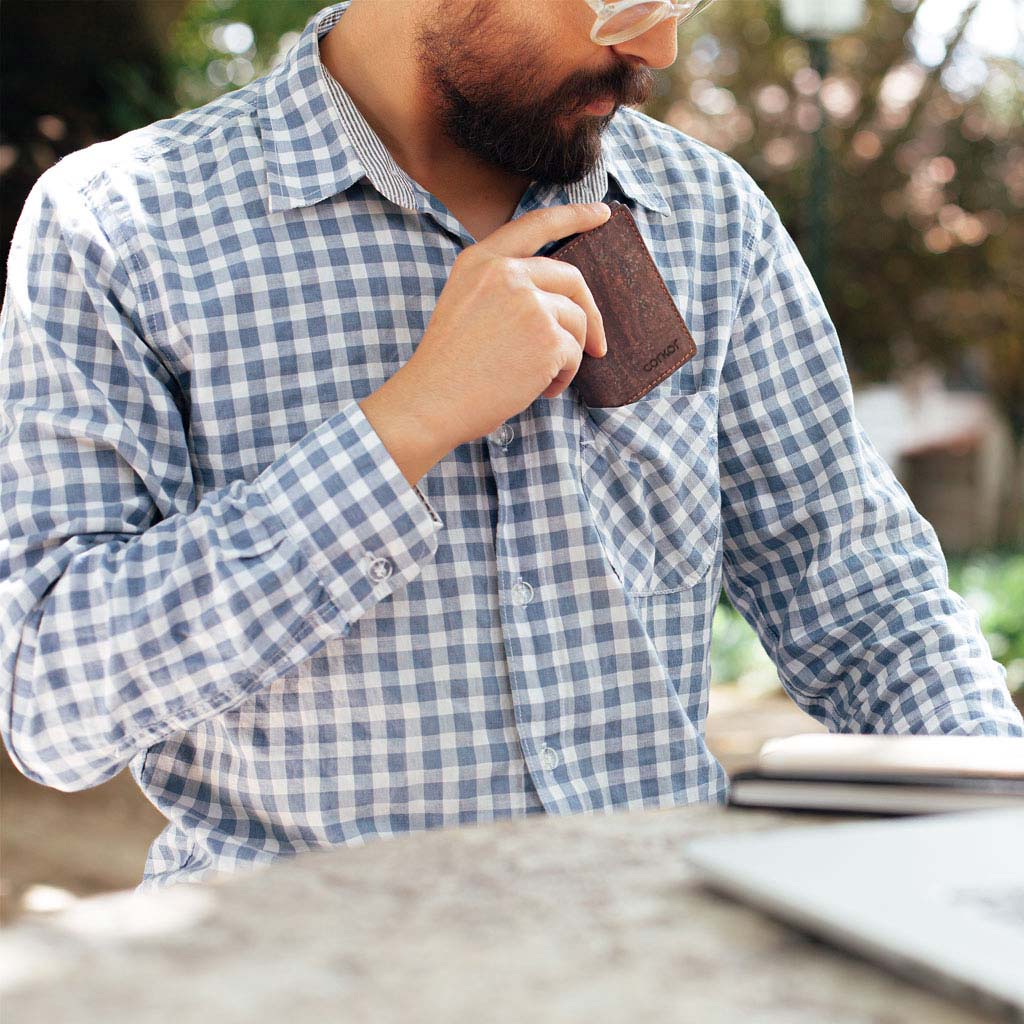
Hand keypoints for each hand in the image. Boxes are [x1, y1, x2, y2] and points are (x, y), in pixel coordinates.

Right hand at [395, 202, 610, 450]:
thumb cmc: (447, 368)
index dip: (574, 215)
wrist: (433, 401)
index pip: (536, 224)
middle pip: (571, 279)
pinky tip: (541, 390)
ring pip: (576, 321)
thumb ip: (502, 288)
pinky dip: (564, 377)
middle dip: (590, 313)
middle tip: (596, 345)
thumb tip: (557, 301)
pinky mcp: (547, 337)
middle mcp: (506, 274)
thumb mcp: (464, 304)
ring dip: (569, 355)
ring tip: (545, 380)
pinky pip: (574, 354)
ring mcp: (529, 303)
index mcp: (481, 261)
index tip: (602, 213)